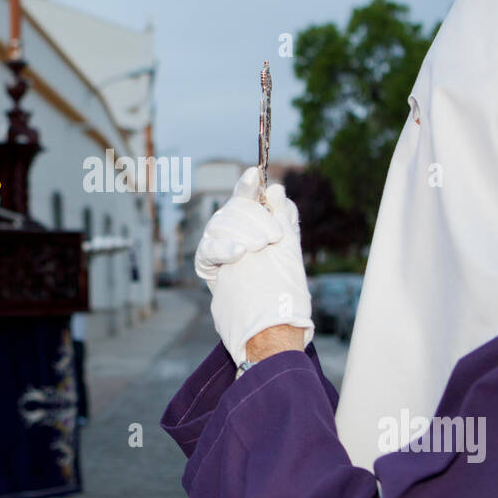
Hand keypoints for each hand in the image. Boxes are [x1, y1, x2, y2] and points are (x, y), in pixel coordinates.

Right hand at [194, 167, 313, 365]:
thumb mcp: (289, 249)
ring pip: (222, 224)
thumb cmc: (281, 288)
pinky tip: (238, 254)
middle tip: (273, 238)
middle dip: (256, 218)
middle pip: (235, 208)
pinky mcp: (207, 263)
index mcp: (253, 222)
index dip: (249, 184)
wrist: (270, 324)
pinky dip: (224, 249)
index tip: (255, 173)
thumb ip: (284, 219)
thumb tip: (277, 189)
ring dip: (243, 233)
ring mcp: (219, 245)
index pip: (248, 197)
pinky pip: (209, 249)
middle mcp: (233, 229)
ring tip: (259, 248)